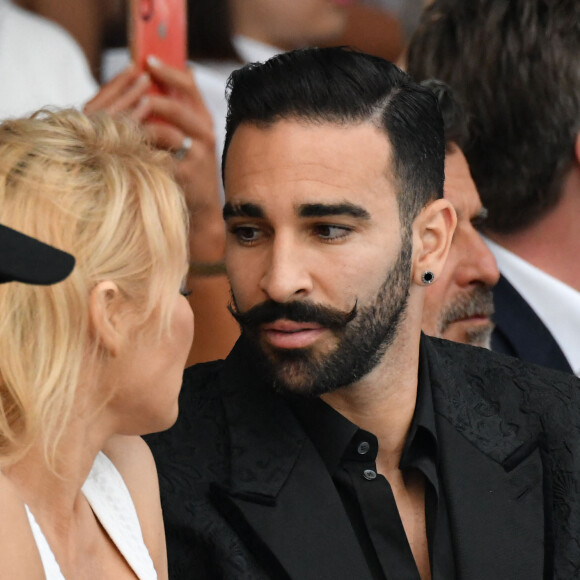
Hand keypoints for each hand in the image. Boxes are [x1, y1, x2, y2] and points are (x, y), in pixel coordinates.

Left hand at [139, 56, 219, 220]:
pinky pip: (160, 157)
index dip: (169, 71)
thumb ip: (182, 108)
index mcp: (203, 119)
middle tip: (129, 92)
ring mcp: (198, 155)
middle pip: (178, 106)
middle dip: (150, 96)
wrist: (203, 207)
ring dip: (141, 125)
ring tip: (121, 122)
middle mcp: (205, 134)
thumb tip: (174, 73)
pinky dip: (142, 151)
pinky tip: (126, 148)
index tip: (148, 59)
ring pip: (166, 131)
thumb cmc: (190, 167)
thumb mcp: (191, 135)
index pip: (190, 86)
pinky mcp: (187, 175)